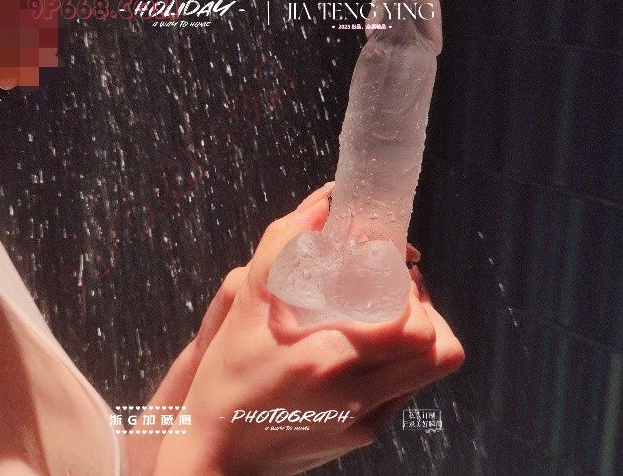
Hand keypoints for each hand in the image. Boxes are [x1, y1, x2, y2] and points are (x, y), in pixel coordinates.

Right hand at [154, 183, 464, 474]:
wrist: (217, 458)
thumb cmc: (225, 382)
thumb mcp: (244, 309)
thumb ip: (281, 250)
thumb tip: (322, 206)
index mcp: (326, 361)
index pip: (411, 326)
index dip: (411, 292)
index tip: (388, 269)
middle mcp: (356, 398)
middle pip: (439, 350)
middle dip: (425, 309)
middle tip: (394, 288)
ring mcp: (366, 422)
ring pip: (431, 372)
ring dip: (418, 334)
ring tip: (383, 314)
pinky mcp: (365, 435)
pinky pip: (406, 390)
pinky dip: (400, 360)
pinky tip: (364, 347)